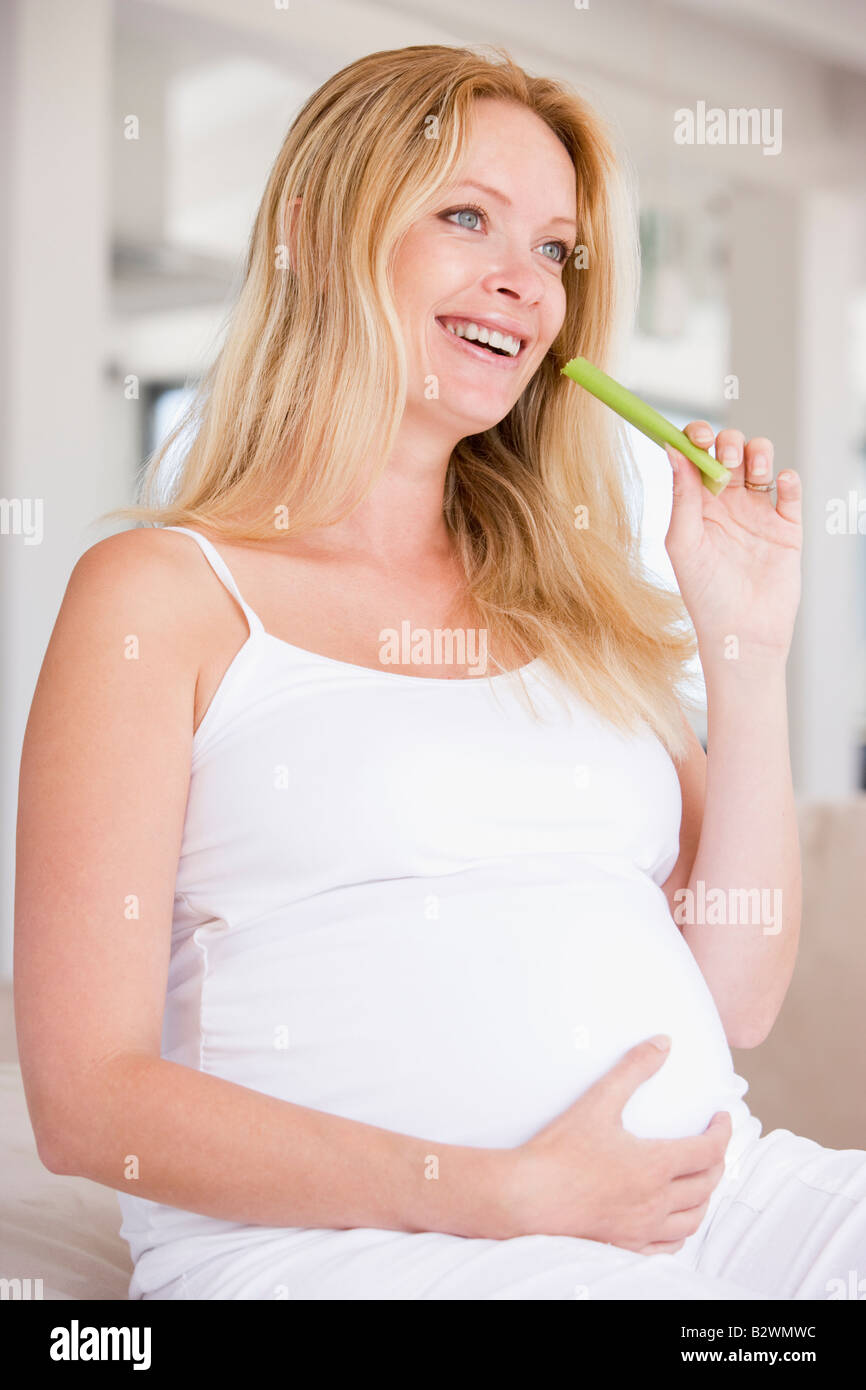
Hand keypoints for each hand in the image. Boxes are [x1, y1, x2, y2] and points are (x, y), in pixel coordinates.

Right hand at [501, 1037, 731, 1251]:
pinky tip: (672, 1222)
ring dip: (704, 1198)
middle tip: (712, 1144)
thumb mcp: (597, 1102)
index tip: (722, 1118)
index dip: (723, 1132)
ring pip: (692, 1220)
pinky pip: (667, 1248)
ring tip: (699, 1181)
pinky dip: (680, 1232)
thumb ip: (633, 1069)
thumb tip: (662, 1043)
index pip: (709, 1150)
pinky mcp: (624, 1246)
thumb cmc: (558, 1151)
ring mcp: (642, 1229)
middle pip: (707, 1185)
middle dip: (717, 1161)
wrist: (525, 1197)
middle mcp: (656, 1201)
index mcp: (655, 1165)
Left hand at [664, 425, 801, 666]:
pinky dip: (788, 479)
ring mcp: (758, 513)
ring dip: (759, 452)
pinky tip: (781, 483)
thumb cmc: (704, 595)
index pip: (695, 458)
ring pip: (761, 463)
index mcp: (696, 505)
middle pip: (730, 452)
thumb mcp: (684, 544)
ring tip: (753, 467)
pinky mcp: (787, 527)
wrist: (743, 633)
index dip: (696, 438)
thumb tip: (674, 450)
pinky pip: (790, 492)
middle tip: (726, 455)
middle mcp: (726, 504)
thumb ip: (682, 497)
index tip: (698, 436)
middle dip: (729, 441)